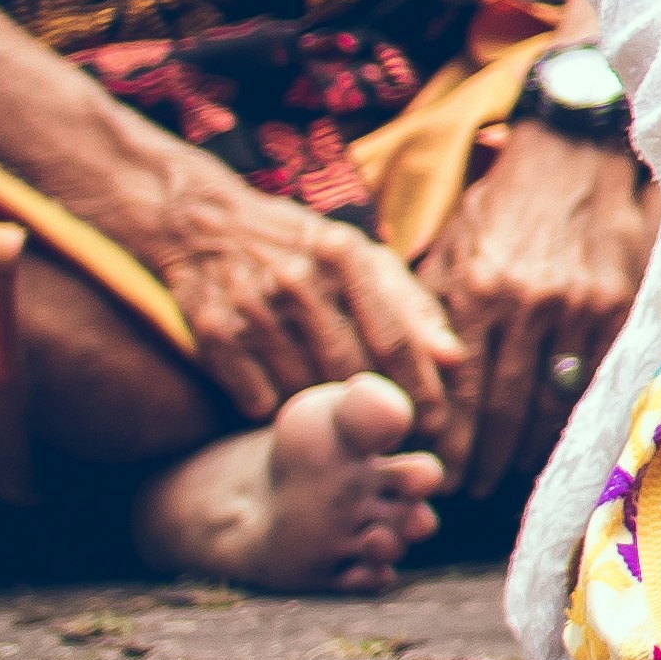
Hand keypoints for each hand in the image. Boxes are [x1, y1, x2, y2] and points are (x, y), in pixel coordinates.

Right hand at [127, 146, 469, 451]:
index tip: (440, 422)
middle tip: (394, 434)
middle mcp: (299, 281)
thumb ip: (411, 305)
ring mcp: (253, 308)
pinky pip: (256, 398)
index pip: (395, 337)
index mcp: (345, 257)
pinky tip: (288, 405)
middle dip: (377, 408)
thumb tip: (454, 358)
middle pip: (351, 368)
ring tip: (340, 421)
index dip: (421, 386)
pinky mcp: (213, 333)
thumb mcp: (361, 258)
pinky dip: (277, 410)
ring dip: (326, 413)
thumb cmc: (302, 247)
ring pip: (305, 388)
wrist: (206, 225)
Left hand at [417, 112, 657, 508]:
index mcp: (477, 290)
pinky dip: (570, 409)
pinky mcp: (616, 301)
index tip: (441, 472)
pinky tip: (551, 429)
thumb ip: (428, 317)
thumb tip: (415, 387)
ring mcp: (578, 303)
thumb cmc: (497, 207)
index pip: (461, 389)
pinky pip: (591, 373)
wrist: (570, 156)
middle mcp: (528, 302)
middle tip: (470, 488)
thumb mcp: (449, 252)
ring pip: (552, 398)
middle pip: (506, 406)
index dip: (452, 441)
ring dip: (528, 444)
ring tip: (507, 469)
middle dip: (485, 456)